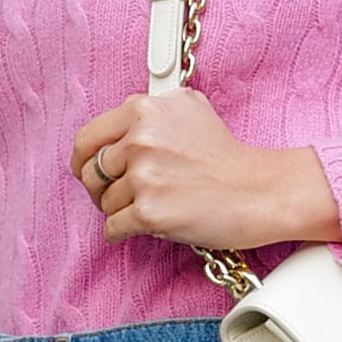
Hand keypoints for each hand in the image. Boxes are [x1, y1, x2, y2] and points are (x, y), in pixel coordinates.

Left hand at [70, 85, 341, 252]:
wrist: (258, 191)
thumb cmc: (226, 156)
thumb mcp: (189, 109)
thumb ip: (150, 112)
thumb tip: (121, 124)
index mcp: (143, 110)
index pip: (87, 138)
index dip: (83, 160)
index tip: (87, 170)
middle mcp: (140, 139)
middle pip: (91, 173)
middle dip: (101, 189)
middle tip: (121, 195)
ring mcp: (143, 176)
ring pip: (104, 202)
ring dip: (121, 211)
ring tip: (152, 206)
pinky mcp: (149, 212)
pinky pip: (113, 228)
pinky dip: (123, 232)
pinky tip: (146, 226)